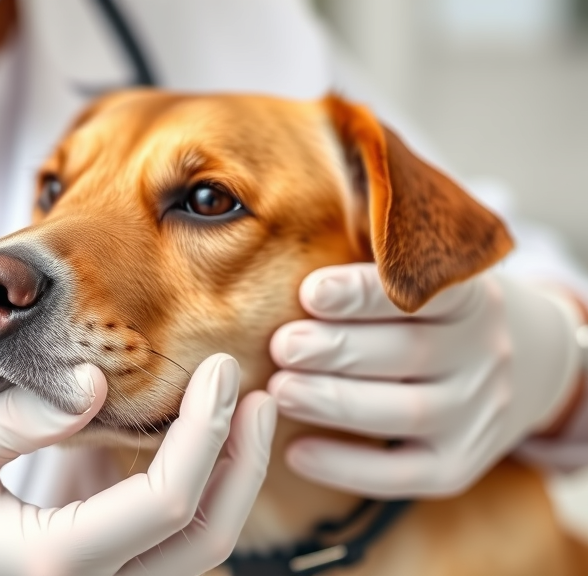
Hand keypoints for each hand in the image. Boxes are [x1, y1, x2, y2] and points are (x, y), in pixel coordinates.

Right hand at [0, 354, 275, 575]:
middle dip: (241, 461)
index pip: (166, 501)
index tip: (221, 369)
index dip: (207, 431)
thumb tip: (98, 380)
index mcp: (52, 563)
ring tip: (240, 414)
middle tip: (253, 390)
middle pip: (206, 540)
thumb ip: (21, 418)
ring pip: (197, 555)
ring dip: (228, 483)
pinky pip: (168, 557)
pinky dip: (194, 503)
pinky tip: (196, 451)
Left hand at [268, 263, 582, 497]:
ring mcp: (477, 415)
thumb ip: (381, 269)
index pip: (425, 292)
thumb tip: (303, 275)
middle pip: (410, 353)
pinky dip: (347, 466)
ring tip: (280, 391)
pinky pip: (403, 473)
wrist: (531, 365)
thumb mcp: (431, 279)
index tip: (311, 292)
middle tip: (283, 346)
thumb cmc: (440, 314)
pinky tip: (297, 451)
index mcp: (474, 299)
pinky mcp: (459, 465)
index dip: (366, 294)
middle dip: (338, 350)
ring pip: (408, 412)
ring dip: (337, 403)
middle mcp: (484, 355)